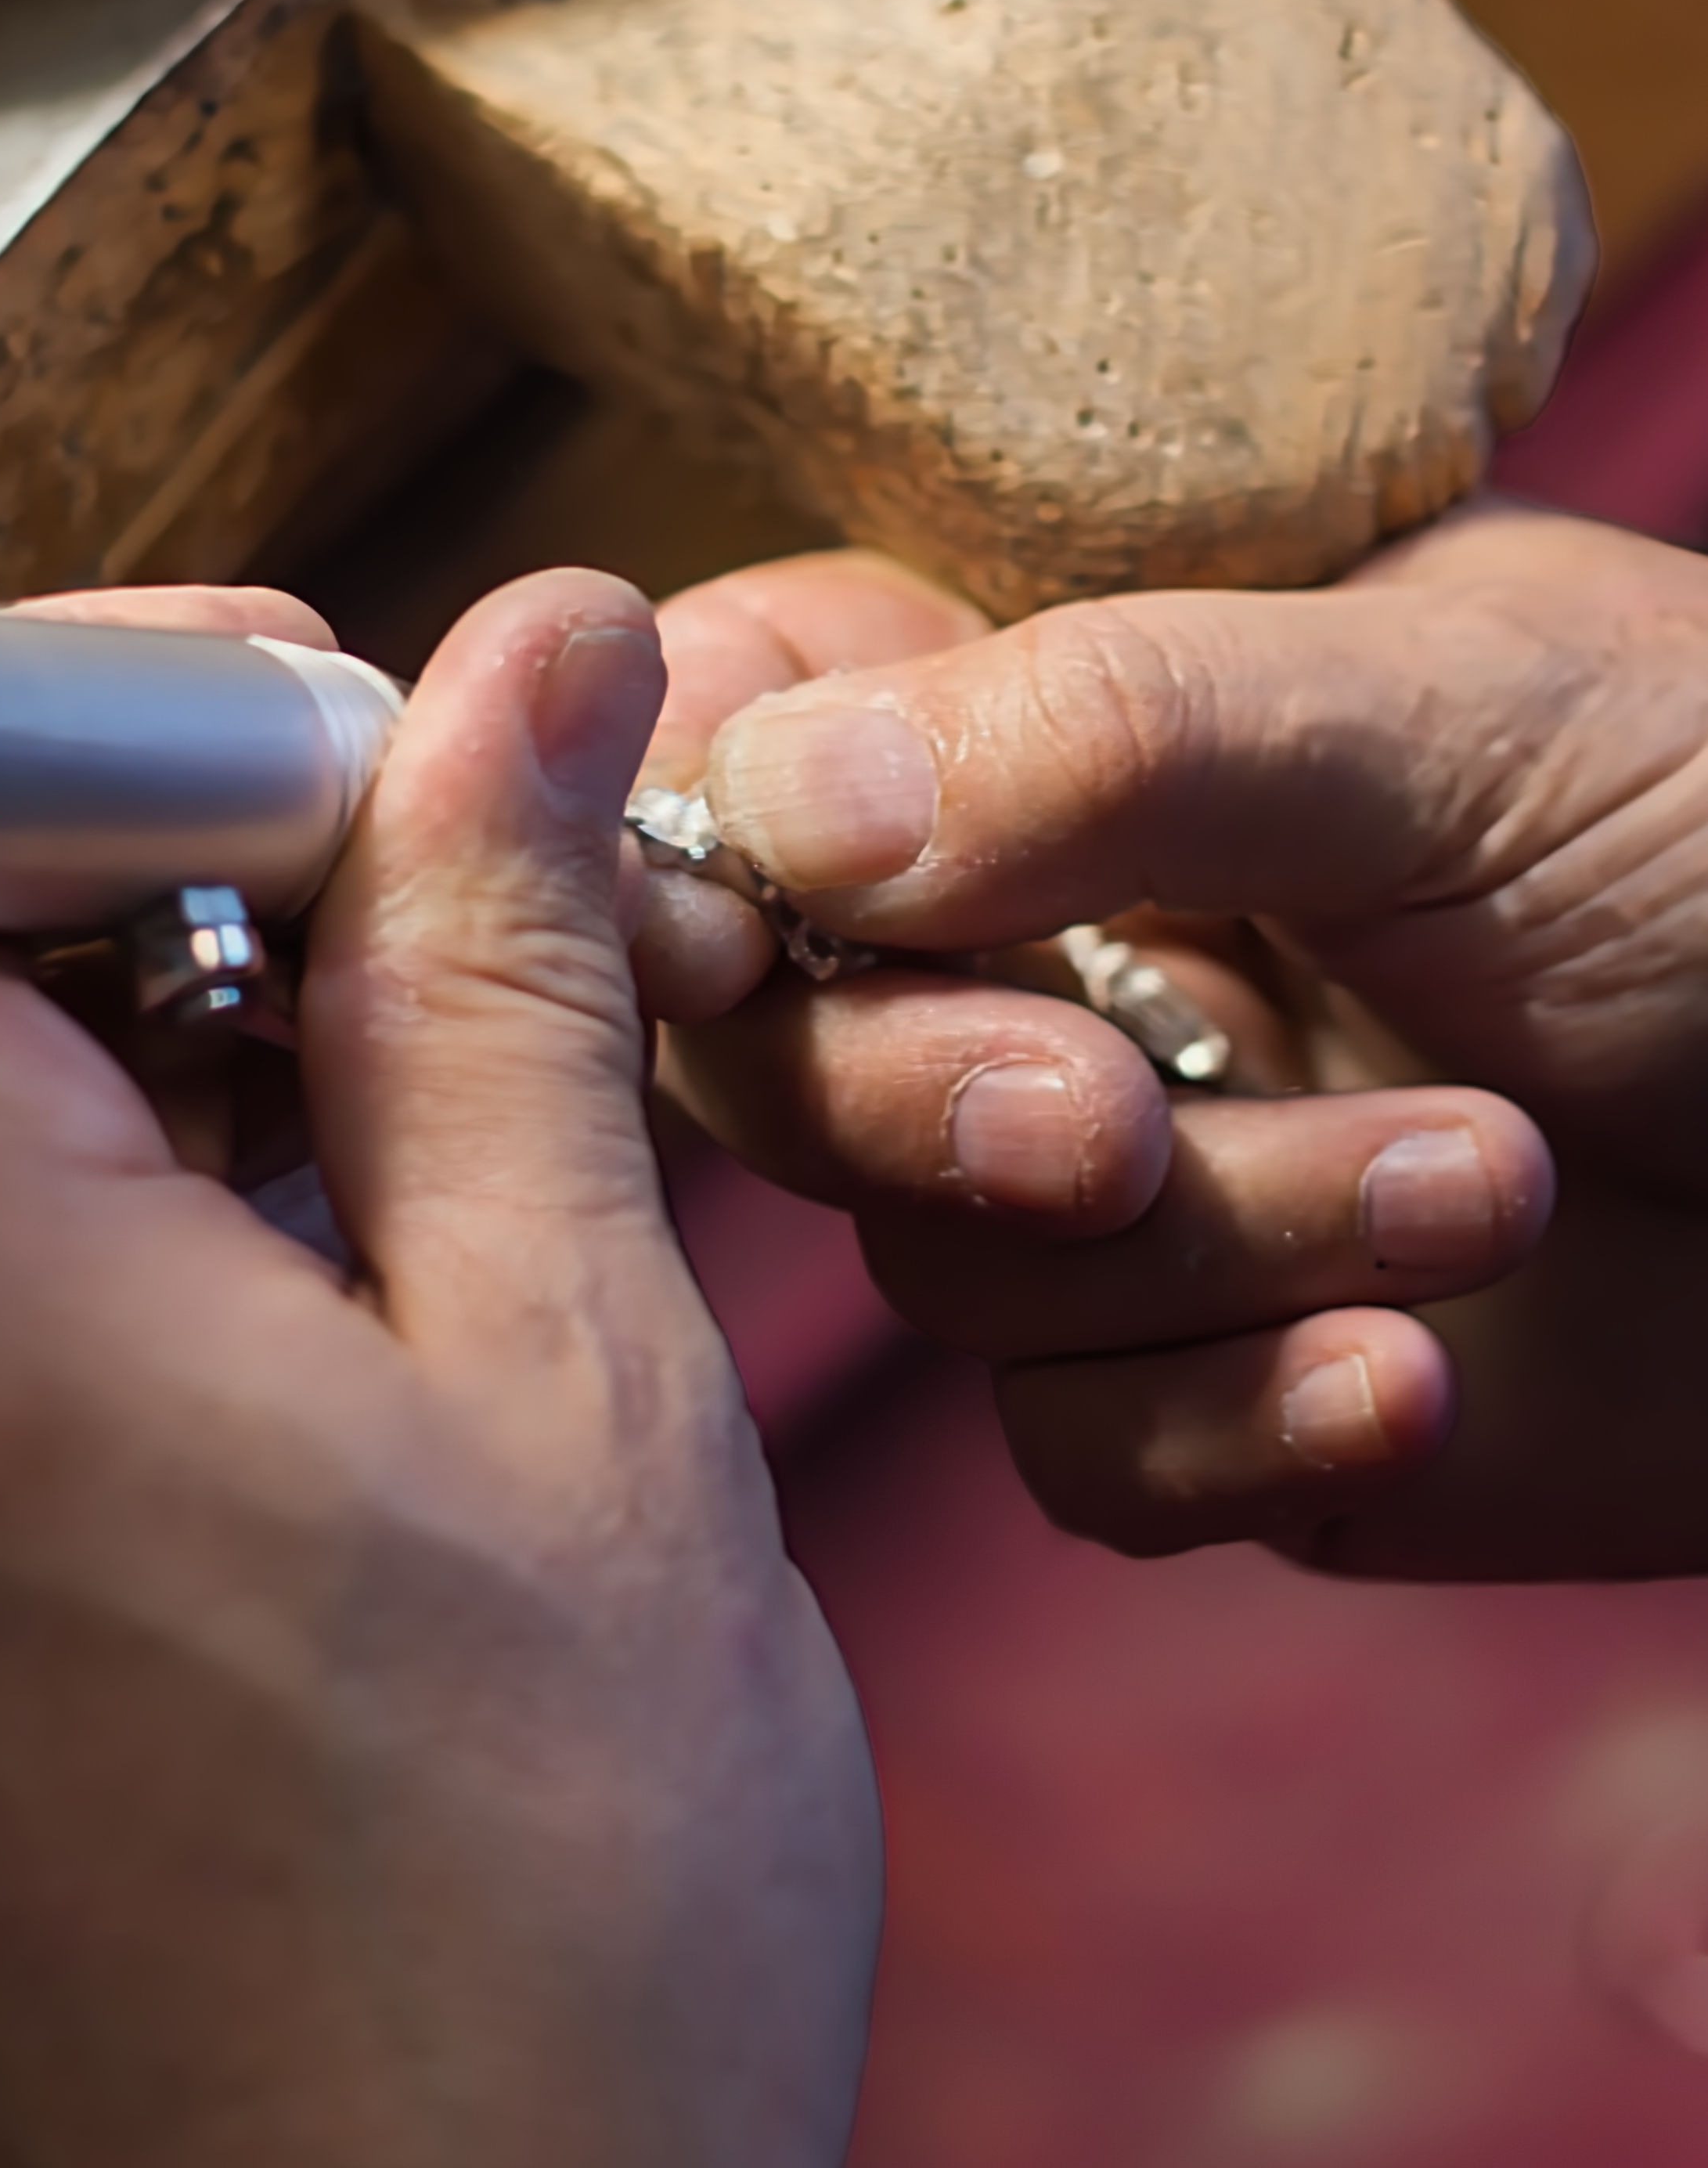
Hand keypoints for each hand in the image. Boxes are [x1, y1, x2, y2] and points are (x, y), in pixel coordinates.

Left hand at [0, 575, 878, 2167]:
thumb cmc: (563, 1950)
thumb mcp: (594, 1396)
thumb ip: (499, 979)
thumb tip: (519, 653)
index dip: (100, 724)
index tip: (337, 786)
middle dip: (141, 967)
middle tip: (433, 1084)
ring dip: (99, 1192)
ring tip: (372, 1365)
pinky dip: (15, 1381)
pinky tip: (243, 1543)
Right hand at [638, 503, 1707, 1578]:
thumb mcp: (1473, 714)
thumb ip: (1115, 734)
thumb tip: (770, 802)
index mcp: (1087, 710)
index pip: (750, 730)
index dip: (678, 841)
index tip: (716, 944)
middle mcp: (1063, 944)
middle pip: (777, 1050)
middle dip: (925, 1101)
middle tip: (1115, 1125)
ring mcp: (1131, 1185)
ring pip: (948, 1273)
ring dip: (1211, 1254)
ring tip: (1488, 1187)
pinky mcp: (1217, 1397)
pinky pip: (1083, 1456)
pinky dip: (1242, 1424)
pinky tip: (1421, 1376)